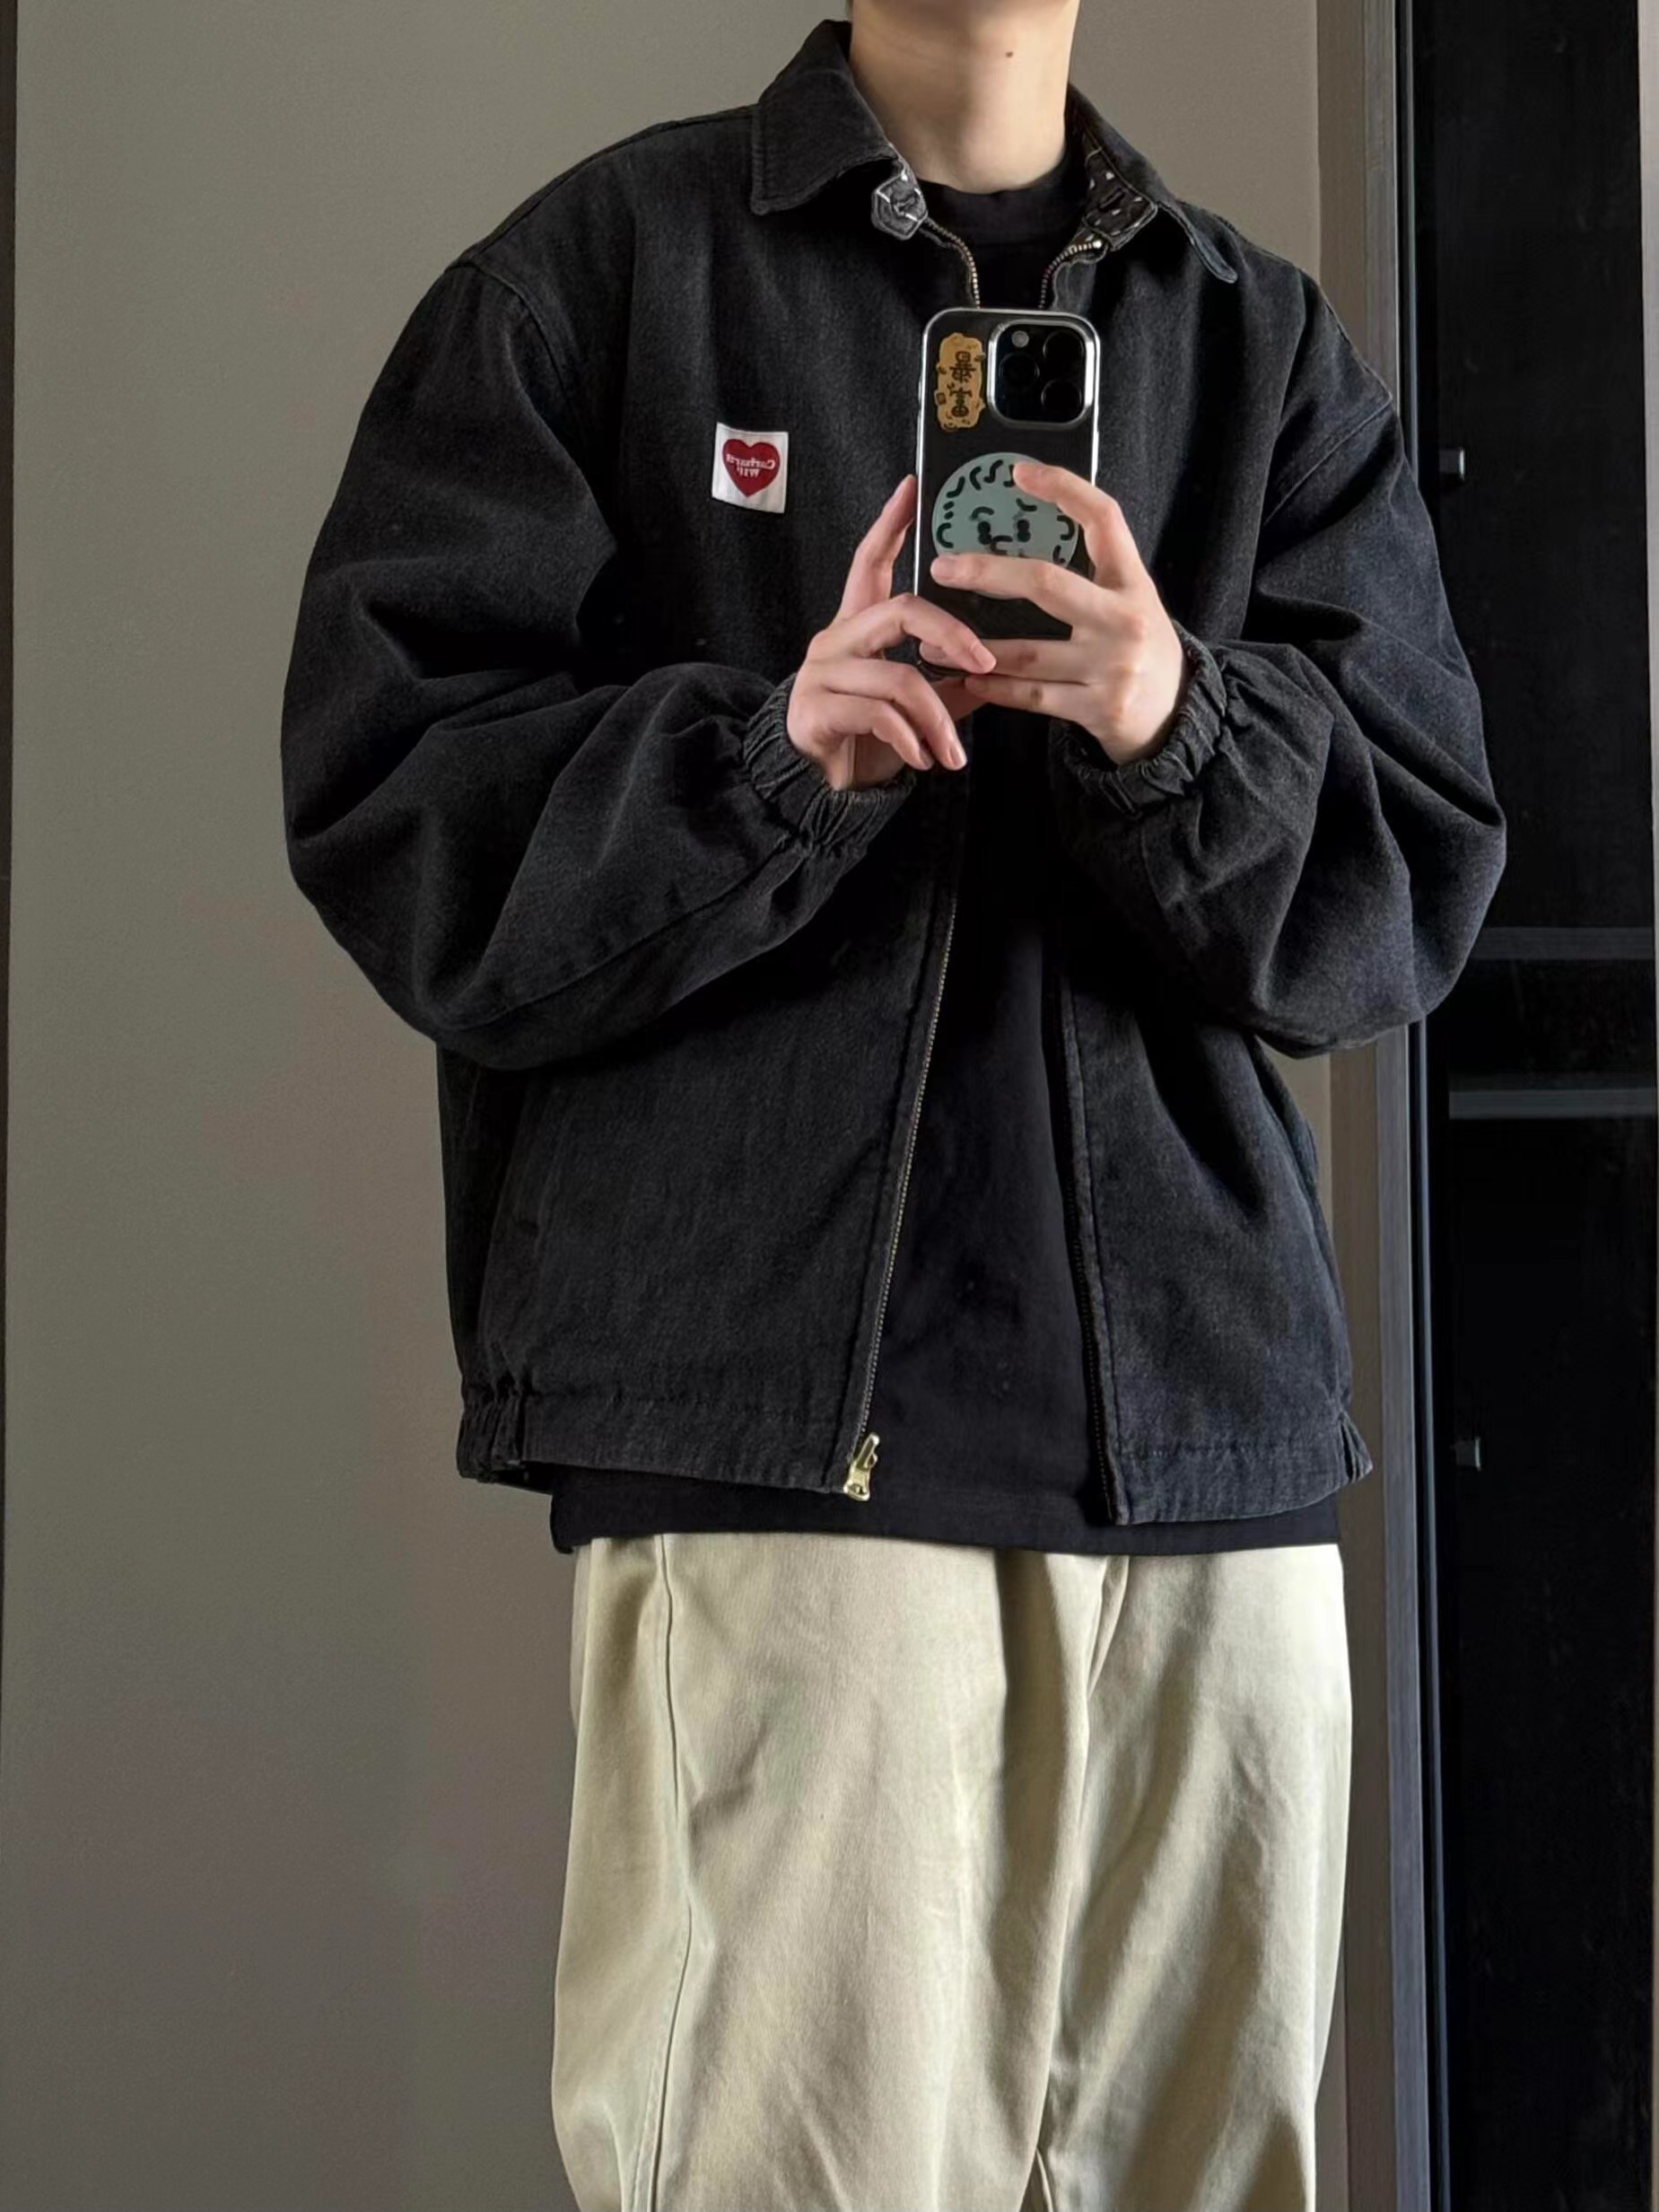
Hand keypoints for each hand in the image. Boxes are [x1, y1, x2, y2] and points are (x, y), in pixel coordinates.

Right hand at [788, 474, 996, 790]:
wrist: (810, 790)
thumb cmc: (860, 743)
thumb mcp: (911, 711)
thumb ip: (947, 686)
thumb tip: (993, 672)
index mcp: (857, 629)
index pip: (871, 564)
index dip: (889, 526)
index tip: (911, 489)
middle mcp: (836, 640)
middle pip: (903, 611)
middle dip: (954, 634)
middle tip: (987, 664)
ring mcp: (824, 674)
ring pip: (898, 676)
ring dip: (937, 719)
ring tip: (954, 755)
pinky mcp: (816, 710)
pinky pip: (878, 714)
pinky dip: (910, 740)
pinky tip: (922, 760)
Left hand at [928, 460, 1189, 766]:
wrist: (1175, 713)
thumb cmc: (1138, 646)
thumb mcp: (1131, 599)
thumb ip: (1091, 572)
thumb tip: (1023, 534)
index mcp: (1132, 581)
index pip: (1103, 518)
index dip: (1063, 489)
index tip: (1019, 473)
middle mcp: (1124, 619)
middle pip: (1046, 584)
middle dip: (987, 573)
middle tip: (942, 568)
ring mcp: (1111, 666)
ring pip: (1028, 652)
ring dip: (973, 647)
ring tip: (930, 643)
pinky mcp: (1097, 708)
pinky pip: (1033, 696)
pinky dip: (996, 688)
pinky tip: (968, 679)